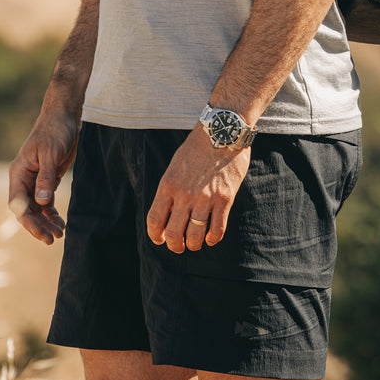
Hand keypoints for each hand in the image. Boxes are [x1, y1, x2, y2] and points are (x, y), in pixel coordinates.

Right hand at [8, 111, 78, 244]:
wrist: (64, 119)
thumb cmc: (55, 132)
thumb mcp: (50, 154)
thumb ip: (45, 179)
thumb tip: (42, 202)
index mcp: (19, 173)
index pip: (18, 203)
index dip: (27, 219)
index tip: (40, 231)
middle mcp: (24, 180)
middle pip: (27, 210)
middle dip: (37, 226)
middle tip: (51, 240)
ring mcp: (35, 182)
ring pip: (37, 209)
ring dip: (46, 223)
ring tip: (59, 235)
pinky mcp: (47, 182)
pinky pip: (47, 203)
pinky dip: (53, 214)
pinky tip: (61, 224)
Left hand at [147, 124, 250, 252]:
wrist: (222, 132)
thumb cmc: (197, 148)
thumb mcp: (174, 166)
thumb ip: (170, 189)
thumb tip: (169, 212)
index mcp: (167, 185)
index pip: (155, 219)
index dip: (155, 236)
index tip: (159, 240)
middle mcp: (184, 194)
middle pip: (173, 233)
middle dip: (174, 246)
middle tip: (178, 247)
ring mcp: (205, 198)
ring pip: (195, 235)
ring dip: (193, 245)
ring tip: (195, 244)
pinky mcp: (224, 199)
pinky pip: (217, 229)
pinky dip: (213, 238)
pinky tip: (211, 239)